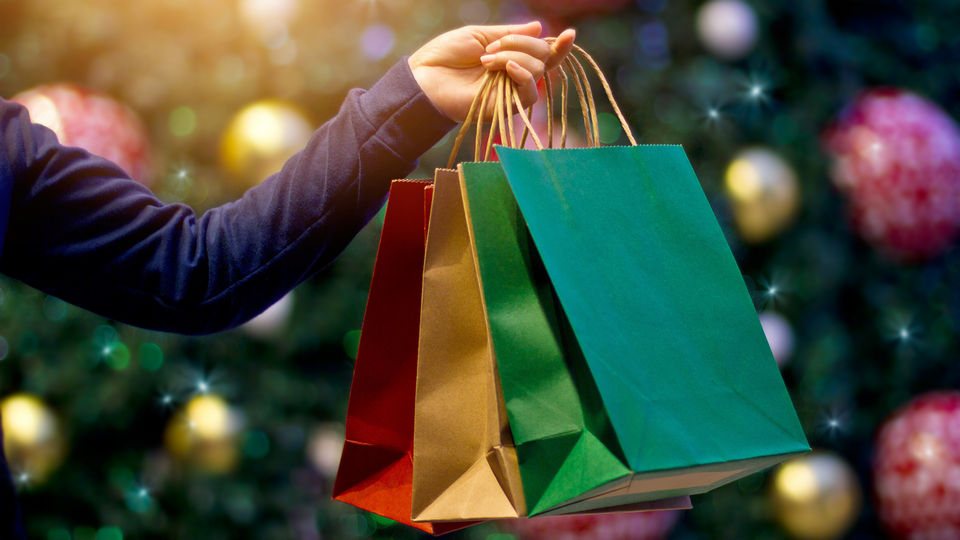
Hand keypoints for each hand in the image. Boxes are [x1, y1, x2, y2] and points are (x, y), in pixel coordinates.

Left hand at [408, 21, 575, 121]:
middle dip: (523, 43)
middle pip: (543, 57)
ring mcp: (510, 92)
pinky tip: (507, 67)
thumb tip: (539, 28)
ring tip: (487, 60)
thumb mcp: (479, 36)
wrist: (423, 79)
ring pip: (538, 71)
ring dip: (515, 55)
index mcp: (510, 57)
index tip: (570, 34)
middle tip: (491, 47)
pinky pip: (529, 91)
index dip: (558, 45)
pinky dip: (523, 73)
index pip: (543, 53)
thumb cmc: (445, 56)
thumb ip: (510, 34)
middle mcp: (514, 75)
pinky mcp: (505, 107)